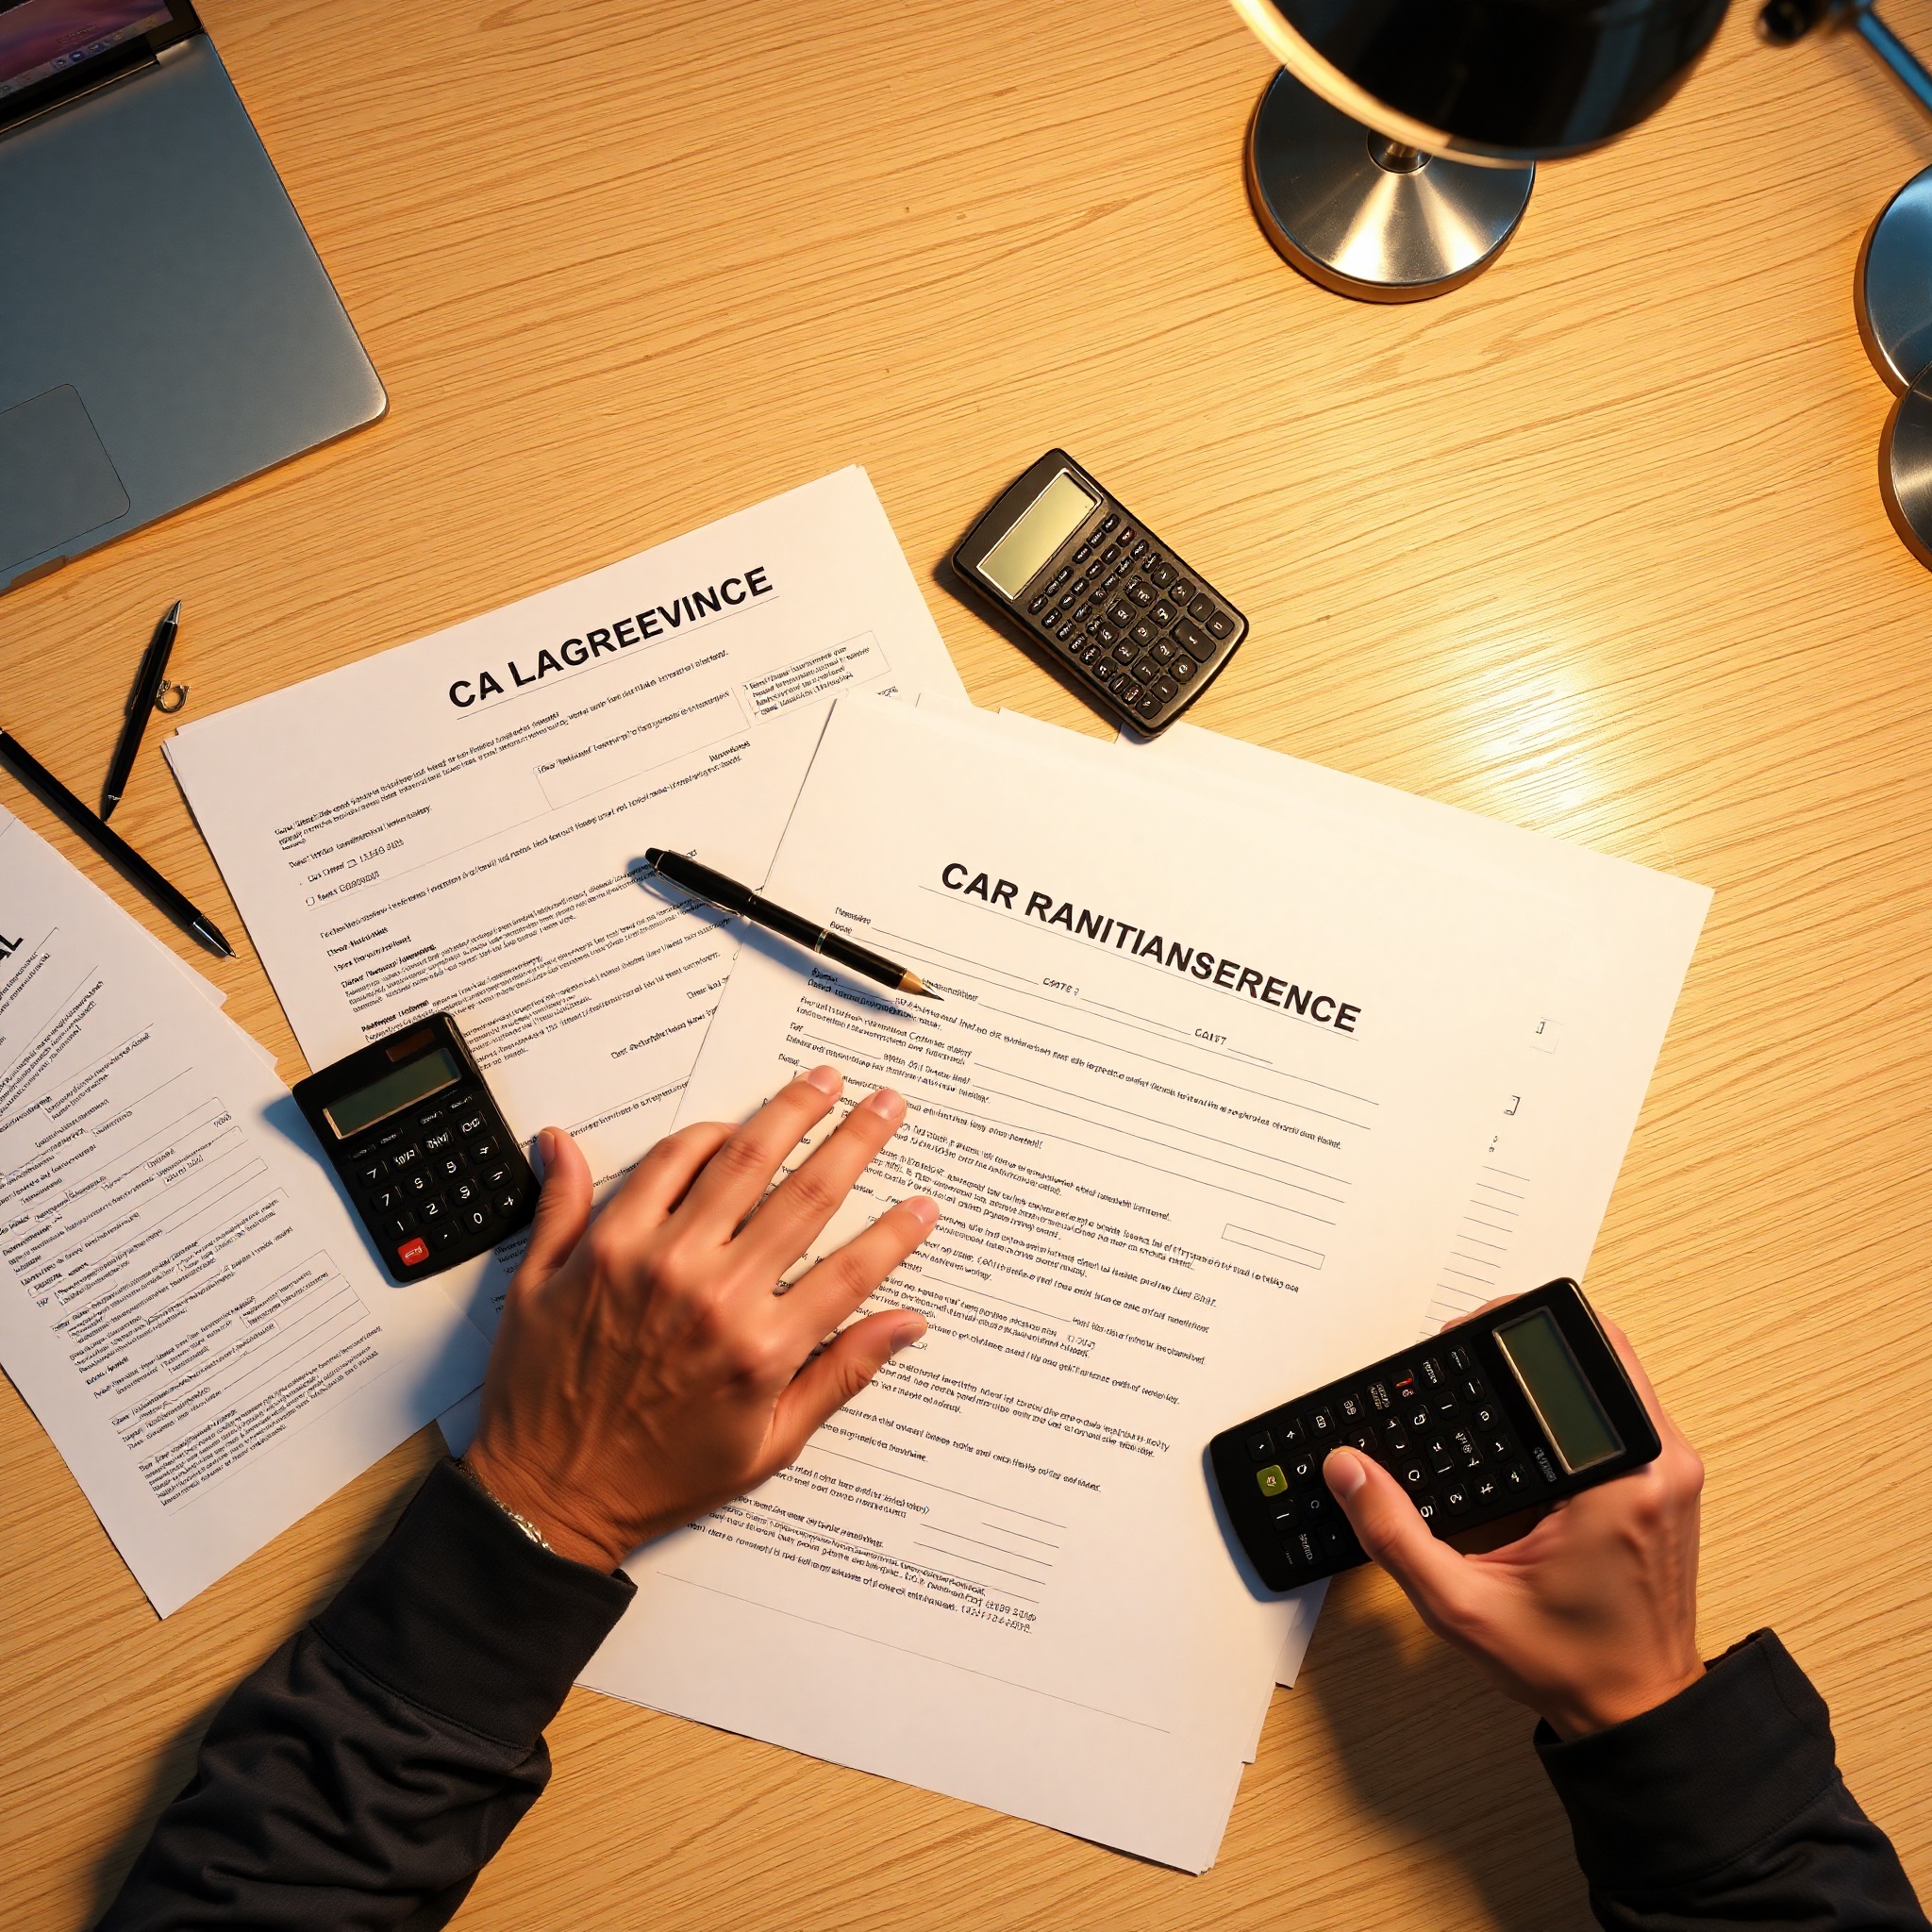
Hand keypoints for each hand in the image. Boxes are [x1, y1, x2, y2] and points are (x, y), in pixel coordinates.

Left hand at [463, 1065, 936, 1570]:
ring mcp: (650, 1264)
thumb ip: (839, 1375)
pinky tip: (721, 1126)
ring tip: (816, 1084)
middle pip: (806, 1191)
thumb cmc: (654, 1479)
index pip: (854, 1267)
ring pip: (735, 1161)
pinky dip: (689, 1139)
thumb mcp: (766, 1447)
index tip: (924, 1204)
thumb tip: (906, 1325)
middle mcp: (710, 1295)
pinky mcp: (592, 1249)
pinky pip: (651, 1170)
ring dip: (786, 1113)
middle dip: (856, 1138)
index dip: (899, 1230)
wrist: (544, 1495)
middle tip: (883, 1104)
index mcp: (760, 1349)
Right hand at [1322, 1305, 1704, 1738]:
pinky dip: (1574, 1408)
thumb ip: (1394, 1532)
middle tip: (1470, 1351)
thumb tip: (1350, 1470)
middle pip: (1600, 1355)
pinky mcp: (1669, 1488)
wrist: (1638, 1715)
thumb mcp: (1461, 1604)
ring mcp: (1673, 1476)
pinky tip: (1526, 1428)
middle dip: (1529, 1345)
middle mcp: (1662, 1468)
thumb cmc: (1571, 1666)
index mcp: (1621, 1482)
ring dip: (1553, 1375)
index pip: (1579, 1359)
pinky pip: (1623, 1416)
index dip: (1516, 1329)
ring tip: (1491, 1386)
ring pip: (1613, 1381)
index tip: (1466, 1334)